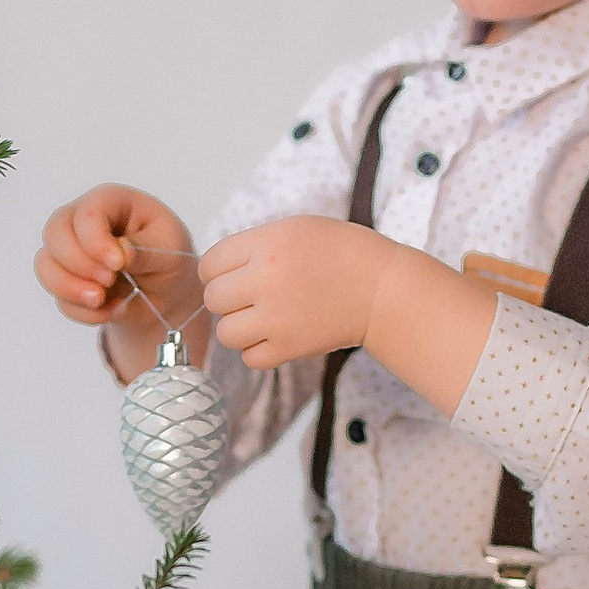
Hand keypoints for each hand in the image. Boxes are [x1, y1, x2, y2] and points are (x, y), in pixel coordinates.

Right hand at [35, 183, 199, 383]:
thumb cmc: (169, 256)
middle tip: (109, 282)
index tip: (118, 265)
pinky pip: (57, 297)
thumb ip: (146, 249)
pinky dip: (82, 311)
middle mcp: (81, 220)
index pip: (87, 213)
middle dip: (79, 265)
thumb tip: (121, 252)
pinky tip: (110, 310)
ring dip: (72, 290)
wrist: (165, 290)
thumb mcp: (170, 249)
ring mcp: (68, 250)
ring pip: (45, 264)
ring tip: (103, 301)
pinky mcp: (65, 279)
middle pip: (54, 232)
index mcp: (110, 202)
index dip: (96, 242)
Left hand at [197, 216, 390, 370]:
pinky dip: (258, 351)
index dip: (219, 271)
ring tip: (263, 318)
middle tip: (253, 297)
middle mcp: (265, 280)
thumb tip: (215, 273)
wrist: (380, 288)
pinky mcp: (290, 347)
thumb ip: (251, 248)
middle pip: (213, 299)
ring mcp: (276, 317)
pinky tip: (275, 336)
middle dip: (228, 299)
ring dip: (239, 327)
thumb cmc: (339, 253)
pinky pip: (249, 358)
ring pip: (226, 333)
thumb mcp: (292, 229)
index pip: (208, 265)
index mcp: (265, 245)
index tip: (238, 274)